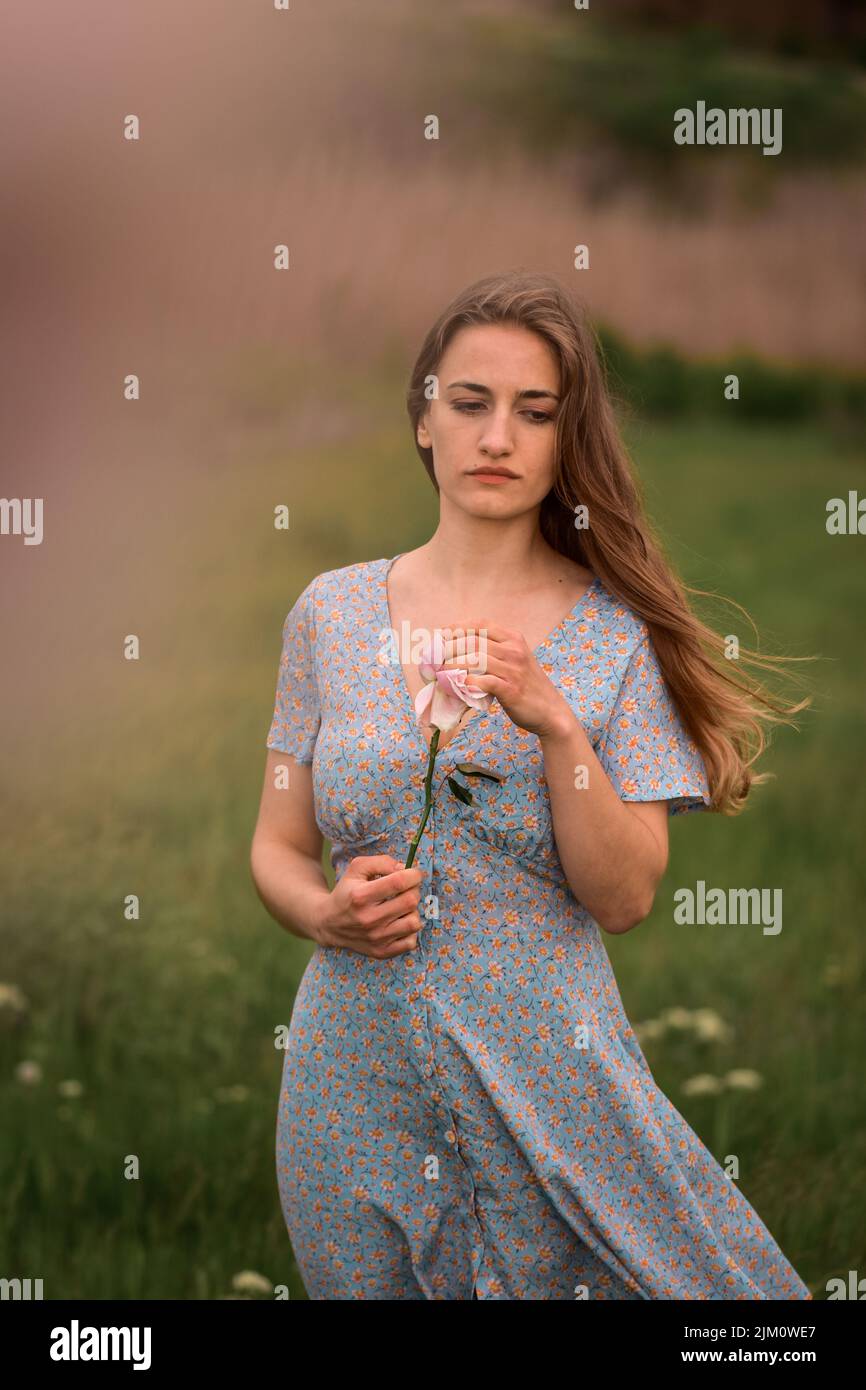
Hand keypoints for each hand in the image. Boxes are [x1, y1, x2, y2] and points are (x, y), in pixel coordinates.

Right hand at [316, 855, 424, 957]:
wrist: (328, 923)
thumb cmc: (346, 892)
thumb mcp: (356, 868)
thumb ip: (381, 862)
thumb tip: (405, 868)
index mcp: (361, 896)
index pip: (399, 882)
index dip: (413, 875)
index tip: (414, 874)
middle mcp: (369, 919)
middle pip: (410, 901)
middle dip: (414, 890)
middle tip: (408, 889)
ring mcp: (375, 938)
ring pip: (414, 922)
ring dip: (413, 911)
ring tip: (402, 907)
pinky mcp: (381, 952)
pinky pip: (411, 942)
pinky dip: (410, 931)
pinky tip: (399, 922)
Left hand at [441, 619, 572, 738]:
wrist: (551, 712)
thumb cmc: (527, 686)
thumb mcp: (514, 660)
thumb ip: (493, 652)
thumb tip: (457, 651)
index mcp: (513, 639)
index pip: (480, 624)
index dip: (456, 627)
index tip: (440, 635)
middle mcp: (514, 651)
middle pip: (473, 640)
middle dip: (448, 648)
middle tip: (434, 657)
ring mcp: (513, 670)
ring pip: (475, 659)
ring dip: (453, 666)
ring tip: (440, 673)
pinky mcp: (511, 690)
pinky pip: (483, 681)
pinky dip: (467, 683)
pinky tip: (458, 686)